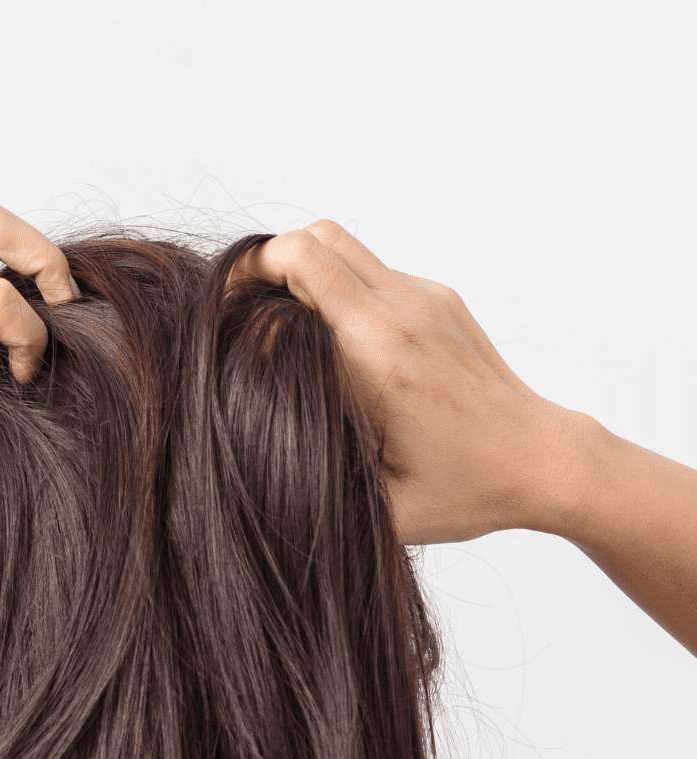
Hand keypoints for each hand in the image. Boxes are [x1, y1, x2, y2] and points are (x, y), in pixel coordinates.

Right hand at [230, 223, 589, 545]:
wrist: (545, 462)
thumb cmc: (468, 490)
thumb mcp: (383, 510)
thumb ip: (314, 486)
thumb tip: (250, 477)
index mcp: (379, 355)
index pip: (301, 264)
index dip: (249, 278)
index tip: (225, 317)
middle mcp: (403, 312)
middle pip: (315, 238)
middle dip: (268, 267)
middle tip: (245, 314)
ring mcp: (426, 300)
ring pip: (343, 245)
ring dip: (305, 274)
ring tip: (286, 329)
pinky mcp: (441, 301)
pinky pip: (373, 271)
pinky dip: (340, 290)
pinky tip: (337, 346)